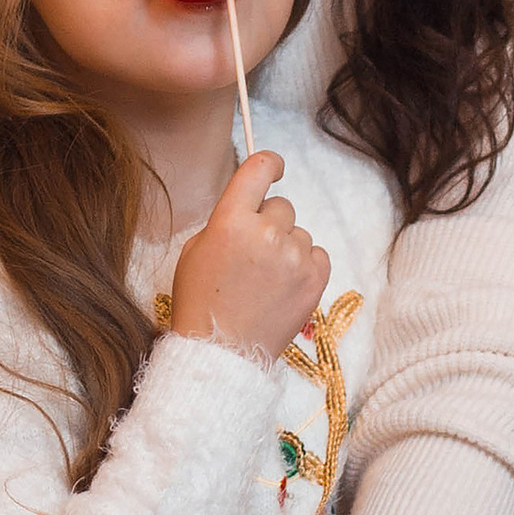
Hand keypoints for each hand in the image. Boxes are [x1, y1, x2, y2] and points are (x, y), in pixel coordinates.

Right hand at [168, 153, 329, 364]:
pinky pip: (317, 254)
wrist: (221, 351)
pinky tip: (283, 285)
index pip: (259, 169)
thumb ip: (226, 221)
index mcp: (231, 221)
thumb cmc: (201, 302)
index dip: (270, 163)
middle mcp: (266, 233)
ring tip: (266, 279)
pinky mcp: (315, 279)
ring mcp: (294, 257)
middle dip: (269, 222)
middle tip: (253, 253)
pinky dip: (304, 265)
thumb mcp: (196, 251)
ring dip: (287, 247)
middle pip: (281, 206)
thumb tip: (250, 209)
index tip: (275, 167)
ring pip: (299, 232)